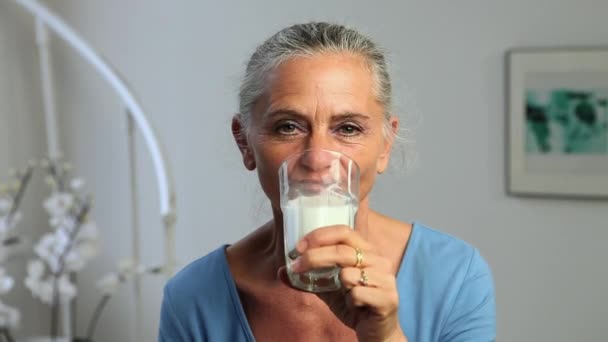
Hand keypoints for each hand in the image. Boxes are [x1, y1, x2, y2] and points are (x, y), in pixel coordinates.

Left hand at [290, 225, 406, 341]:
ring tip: (344, 295)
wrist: (377, 332)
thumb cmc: (355, 305)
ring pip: (348, 274)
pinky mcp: (389, 298)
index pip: (343, 231)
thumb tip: (282, 271)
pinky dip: (350, 302)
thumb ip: (309, 279)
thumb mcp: (328, 290)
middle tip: (297, 266)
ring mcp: (386, 278)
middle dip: (314, 257)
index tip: (299, 246)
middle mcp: (379, 260)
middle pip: (342, 251)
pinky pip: (357, 294)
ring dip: (337, 286)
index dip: (320, 236)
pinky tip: (356, 307)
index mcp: (366, 251)